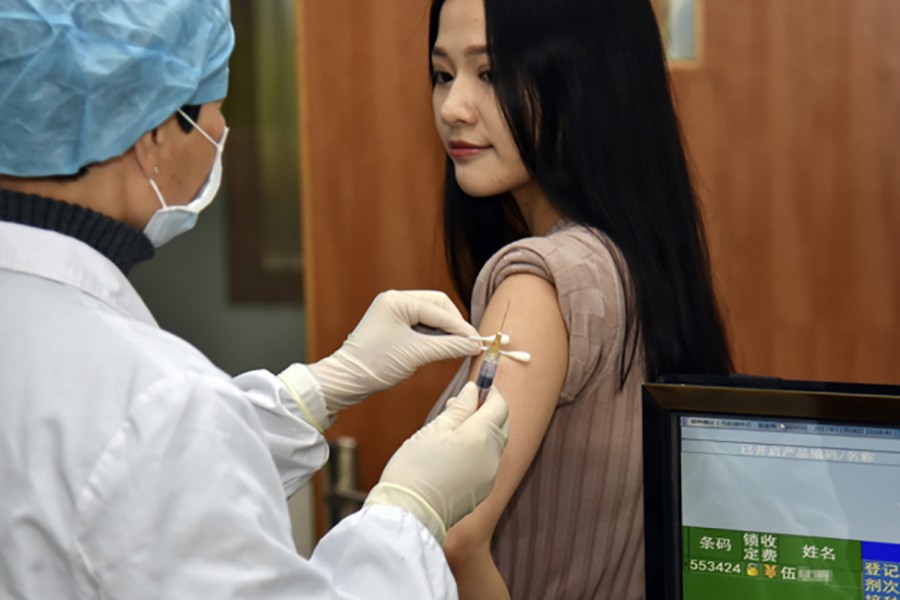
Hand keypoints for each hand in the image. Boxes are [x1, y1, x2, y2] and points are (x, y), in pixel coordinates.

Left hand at [308, 290, 480, 417]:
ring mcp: (393, 312)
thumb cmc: (376, 364)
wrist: (347, 380)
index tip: (477, 342)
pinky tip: (444, 349)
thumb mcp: (417, 354)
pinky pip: (421, 326)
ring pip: (430, 317)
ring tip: (459, 348)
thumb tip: (474, 345)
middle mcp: (395, 300)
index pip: (439, 309)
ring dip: (445, 332)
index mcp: (397, 300)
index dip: (460, 327)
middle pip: (437, 307)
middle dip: (454, 326)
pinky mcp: (393, 326)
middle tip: (469, 344)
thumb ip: (448, 347)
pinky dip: (434, 337)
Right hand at [363, 382, 509, 544]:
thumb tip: (474, 390)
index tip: (478, 385)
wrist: (409, 513)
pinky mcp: (482, 491)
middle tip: (461, 405)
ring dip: (482, 431)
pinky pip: (487, 462)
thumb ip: (460, 408)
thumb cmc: (415, 467)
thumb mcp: (435, 429)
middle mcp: (492, 456)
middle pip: (501, 424)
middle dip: (487, 411)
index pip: (499, 406)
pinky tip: (454, 453)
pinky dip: (478, 451)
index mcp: (482, 436)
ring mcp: (490, 476)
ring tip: (452, 430)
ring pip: (494, 444)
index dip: (490, 392)